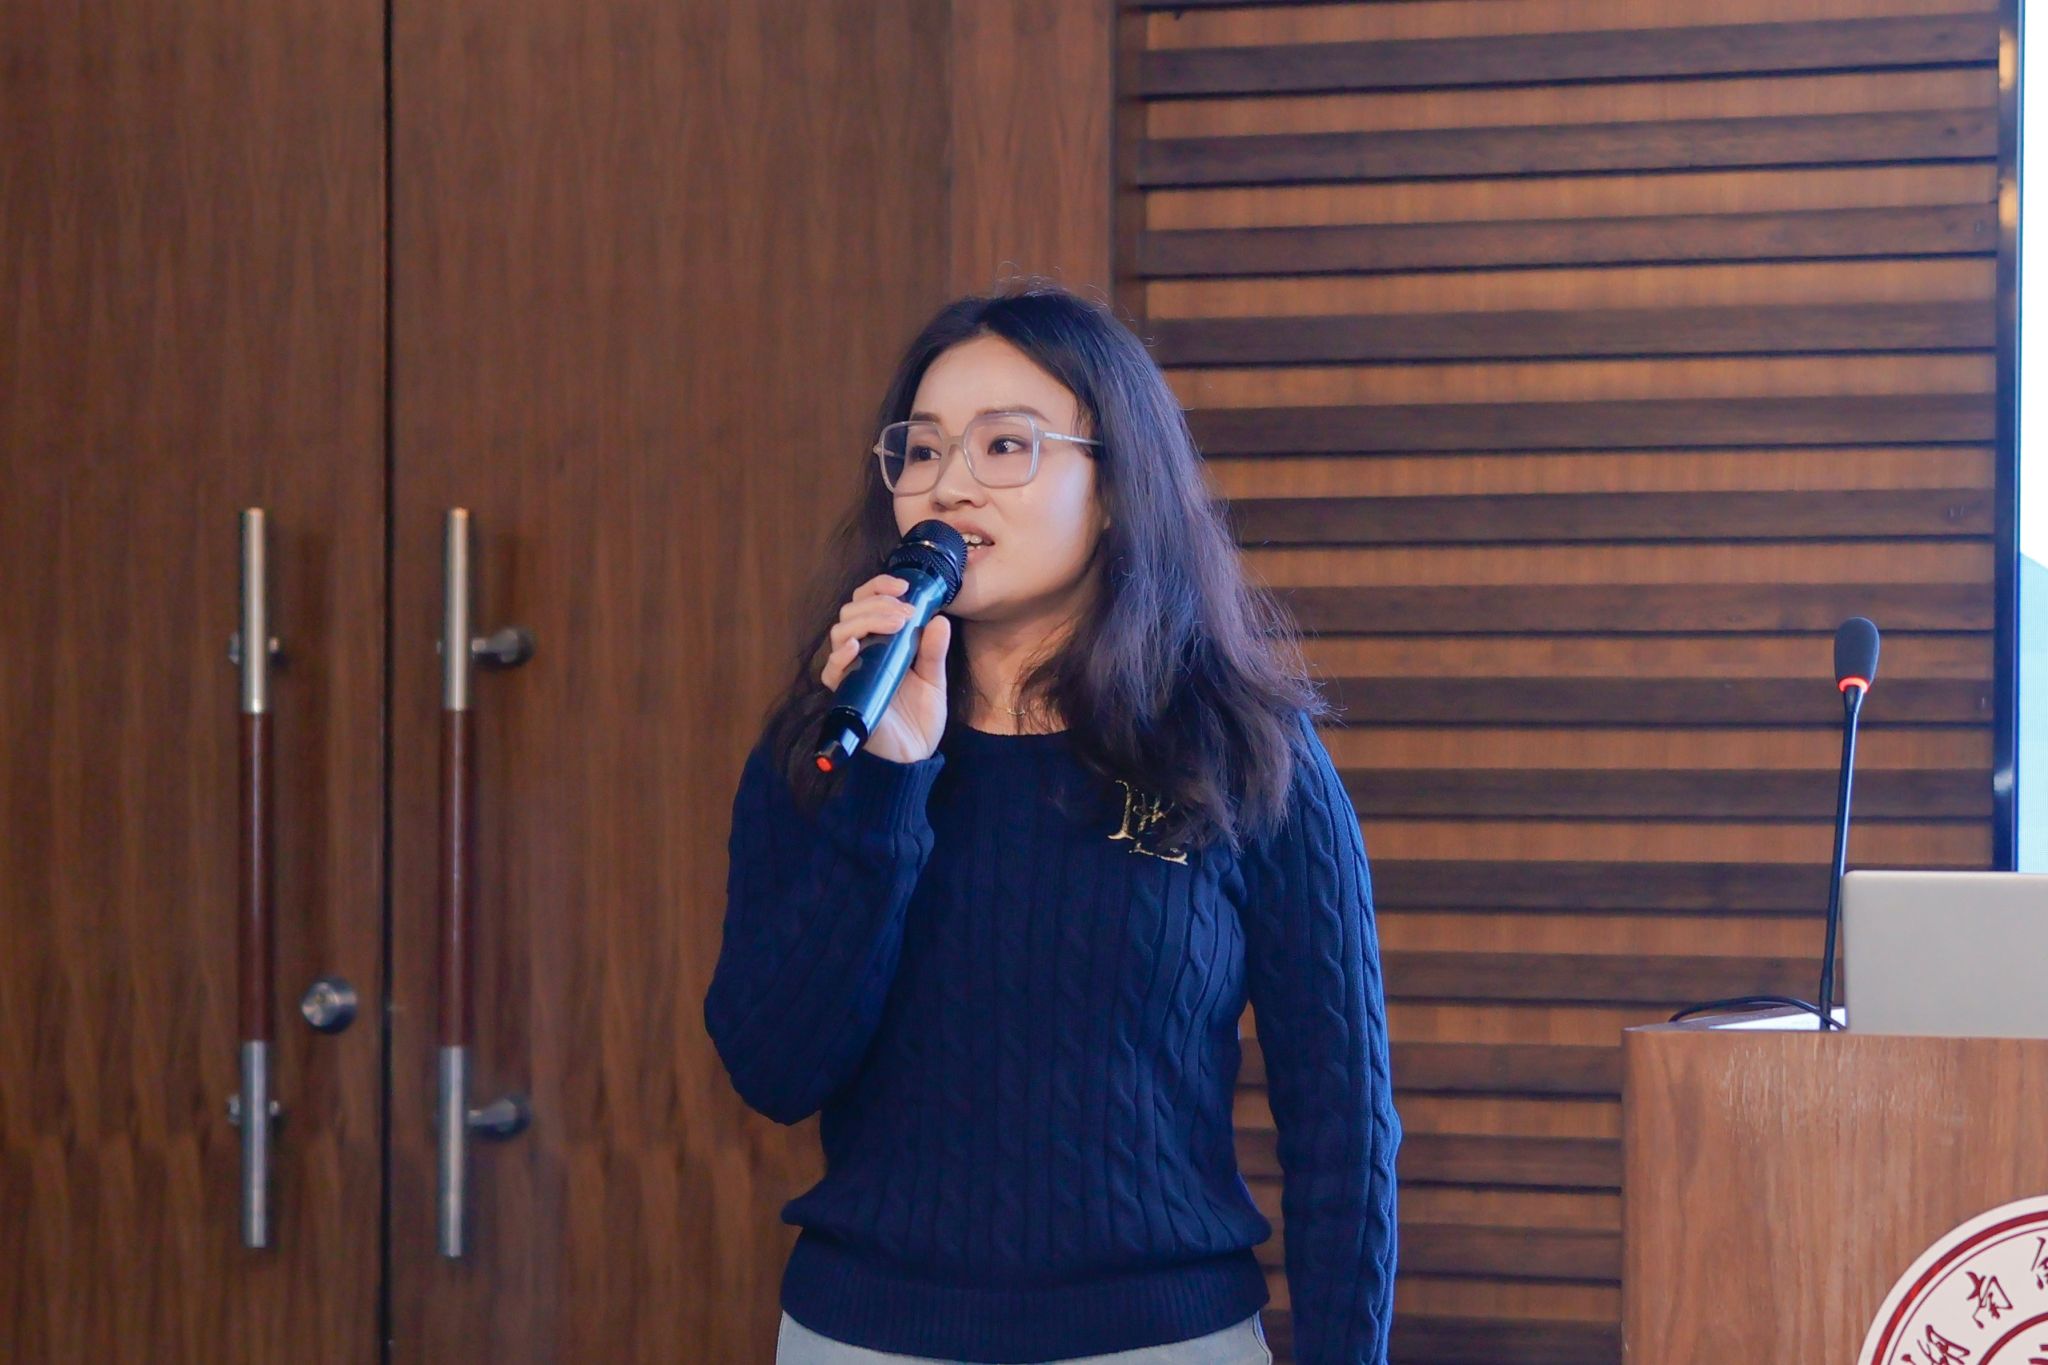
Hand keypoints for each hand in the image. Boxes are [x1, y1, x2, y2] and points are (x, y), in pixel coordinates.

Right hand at [819, 573, 952, 763]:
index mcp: (882, 643)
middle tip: (905, 612)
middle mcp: (862, 653)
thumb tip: (939, 618)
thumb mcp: (934, 679)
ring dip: (867, 620)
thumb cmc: (920, 718)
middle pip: (852, 611)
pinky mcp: (845, 695)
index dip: (880, 587)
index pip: (868, 603)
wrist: (914, 757)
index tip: (905, 585)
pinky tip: (857, 647)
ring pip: (841, 632)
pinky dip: (841, 655)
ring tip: (895, 623)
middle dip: (878, 602)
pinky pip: (831, 670)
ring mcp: (852, 672)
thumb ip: (933, 651)